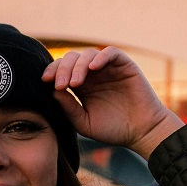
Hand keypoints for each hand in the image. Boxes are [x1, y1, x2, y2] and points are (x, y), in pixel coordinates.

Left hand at [42, 47, 182, 157]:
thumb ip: (68, 108)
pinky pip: (110, 53)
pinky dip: (100, 57)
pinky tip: (92, 68)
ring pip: (87, 55)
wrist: (142, 132)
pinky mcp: (124, 65)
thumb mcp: (84, 122)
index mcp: (81, 86)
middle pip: (71, 59)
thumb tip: (52, 91)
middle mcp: (93, 74)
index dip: (52, 71)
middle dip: (62, 69)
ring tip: (75, 83)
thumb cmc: (113, 130)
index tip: (45, 81)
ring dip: (78, 66)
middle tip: (60, 84)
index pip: (62, 70)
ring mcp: (108, 68)